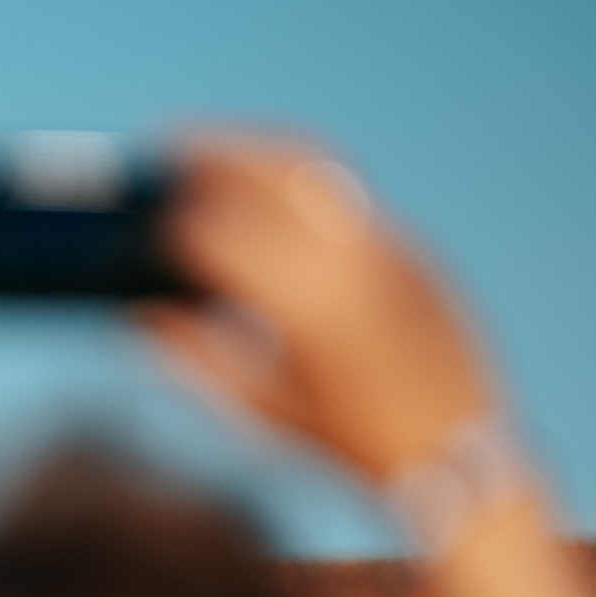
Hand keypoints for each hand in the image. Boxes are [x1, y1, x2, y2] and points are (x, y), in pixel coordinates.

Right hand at [139, 134, 492, 485]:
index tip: (145, 225)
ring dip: (256, 151)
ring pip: (311, 167)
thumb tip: (140, 315)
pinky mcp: (413, 248)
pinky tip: (270, 198)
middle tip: (167, 144)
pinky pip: (344, 198)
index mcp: (304, 304)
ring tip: (216, 151)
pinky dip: (297, 184)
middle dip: (210, 153)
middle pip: (265, 171)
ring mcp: (389, 246)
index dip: (173, 226)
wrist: (455, 452)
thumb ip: (192, 357)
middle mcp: (351, 260)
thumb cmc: (350, 443)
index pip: (218, 234)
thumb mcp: (259, 409)